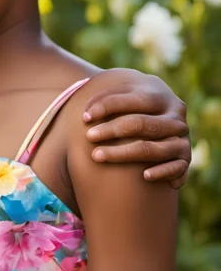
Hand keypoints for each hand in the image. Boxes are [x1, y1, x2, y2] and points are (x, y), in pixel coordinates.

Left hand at [83, 72, 190, 188]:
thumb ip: (105, 99)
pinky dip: (163, 172)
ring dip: (125, 154)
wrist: (162, 116)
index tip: (85, 117)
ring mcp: (182, 139)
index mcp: (160, 97)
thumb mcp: (123, 95)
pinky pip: (178, 168)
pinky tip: (144, 176)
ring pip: (155, 149)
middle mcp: (175, 118)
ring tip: (97, 156)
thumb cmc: (133, 105)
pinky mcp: (185, 159)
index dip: (108, 106)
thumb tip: (87, 114)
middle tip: (88, 136)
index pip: (134, 100)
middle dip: (112, 130)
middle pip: (142, 124)